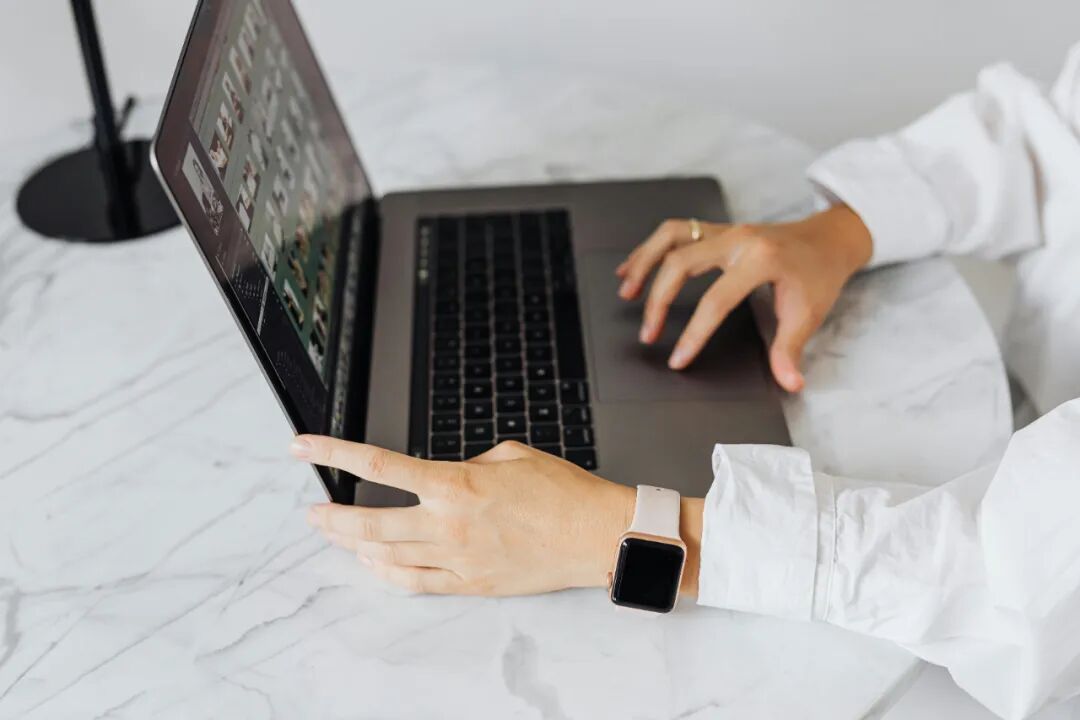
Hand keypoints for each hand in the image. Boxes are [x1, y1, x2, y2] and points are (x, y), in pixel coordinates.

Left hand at [292, 436, 635, 595]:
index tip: (305, 447)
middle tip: (312, 511)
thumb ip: (465, 465)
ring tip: (336, 535)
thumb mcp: (510, 455)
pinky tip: (373, 564)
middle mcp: (449, 523)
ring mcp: (458, 558)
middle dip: (332, 516)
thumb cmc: (563, 493)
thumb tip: (443, 477)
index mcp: (456, 484)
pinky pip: (416, 583)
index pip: (378, 467)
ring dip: (353, 545)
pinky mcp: (472, 583)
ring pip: (386, 556)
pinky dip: (387, 574)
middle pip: (369, 522)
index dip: (333, 453)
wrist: (597, 534)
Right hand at [616, 206, 871, 391]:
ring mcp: (726, 230)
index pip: (715, 300)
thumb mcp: (809, 314)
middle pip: (681, 263)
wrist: (830, 239)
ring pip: (671, 237)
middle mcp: (738, 239)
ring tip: (626, 291)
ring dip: (644, 263)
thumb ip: (790, 349)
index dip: (694, 333)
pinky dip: (650, 249)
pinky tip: (632, 267)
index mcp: (760, 259)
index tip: (678, 358)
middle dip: (658, 301)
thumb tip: (788, 383)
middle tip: (648, 334)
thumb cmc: (819, 275)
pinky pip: (676, 232)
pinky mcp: (718, 230)